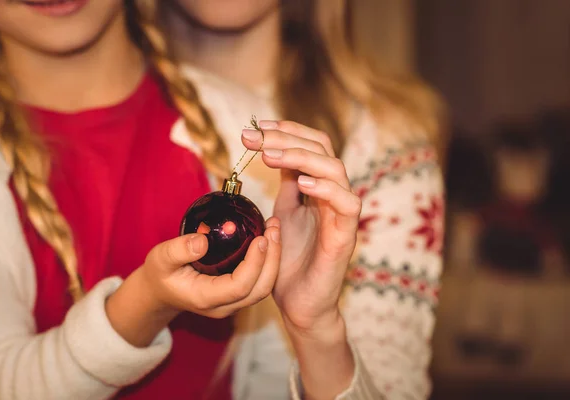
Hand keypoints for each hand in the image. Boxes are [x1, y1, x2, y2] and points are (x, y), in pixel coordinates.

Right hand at [106, 223, 280, 346]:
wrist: (161, 292)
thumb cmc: (161, 274)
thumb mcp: (160, 258)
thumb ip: (178, 250)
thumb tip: (202, 240)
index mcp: (205, 298)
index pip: (239, 287)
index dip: (254, 264)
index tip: (260, 238)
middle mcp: (224, 305)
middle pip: (260, 289)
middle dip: (272, 259)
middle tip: (274, 228)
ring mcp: (233, 302)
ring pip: (264, 286)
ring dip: (274, 258)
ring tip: (274, 228)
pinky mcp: (238, 294)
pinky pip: (260, 280)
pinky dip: (268, 260)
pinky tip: (268, 236)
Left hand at [242, 120, 360, 334]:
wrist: (299, 304)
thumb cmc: (291, 261)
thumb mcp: (283, 215)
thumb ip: (287, 187)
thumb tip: (275, 154)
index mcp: (319, 187)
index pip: (312, 144)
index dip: (287, 130)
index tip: (254, 127)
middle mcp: (334, 195)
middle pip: (322, 149)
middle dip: (286, 137)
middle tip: (253, 136)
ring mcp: (342, 214)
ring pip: (336, 169)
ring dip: (300, 156)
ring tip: (268, 155)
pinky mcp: (345, 236)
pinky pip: (348, 204)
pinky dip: (327, 188)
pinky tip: (302, 182)